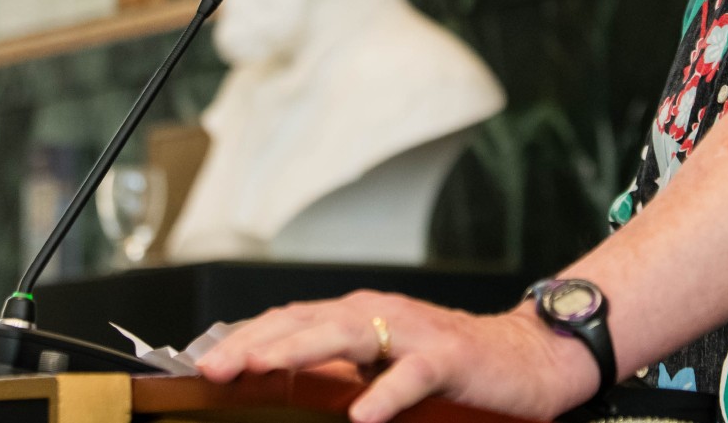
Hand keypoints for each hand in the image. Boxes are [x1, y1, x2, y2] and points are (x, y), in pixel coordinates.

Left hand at [196, 291, 600, 422]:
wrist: (527, 358)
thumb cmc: (450, 366)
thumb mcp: (382, 366)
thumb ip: (334, 371)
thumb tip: (274, 385)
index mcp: (356, 316)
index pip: (287, 320)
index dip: (243, 338)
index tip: (200, 363)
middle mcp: (377, 314)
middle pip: (304, 322)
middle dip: (254, 343)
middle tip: (214, 367)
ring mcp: (412, 333)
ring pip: (346, 335)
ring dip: (299, 351)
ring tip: (260, 369)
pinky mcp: (448, 358)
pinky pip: (411, 375)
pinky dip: (385, 393)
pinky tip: (361, 415)